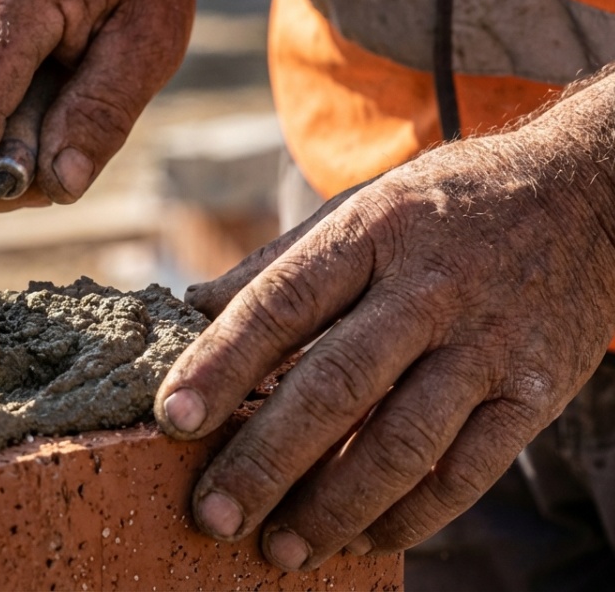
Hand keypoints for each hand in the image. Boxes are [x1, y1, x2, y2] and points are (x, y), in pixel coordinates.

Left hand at [155, 78, 614, 570]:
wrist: (587, 195)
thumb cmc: (445, 209)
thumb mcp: (363, 206)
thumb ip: (280, 263)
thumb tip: (192, 308)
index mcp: (372, 232)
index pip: (282, 302)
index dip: (221, 363)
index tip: (171, 419)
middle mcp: (428, 289)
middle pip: (335, 384)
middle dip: (267, 459)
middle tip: (215, 514)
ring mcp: (487, 344)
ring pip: (403, 441)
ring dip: (335, 506)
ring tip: (281, 549)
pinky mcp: (536, 391)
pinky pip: (469, 469)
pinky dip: (413, 514)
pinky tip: (364, 538)